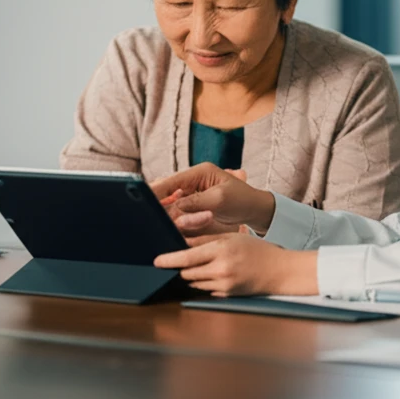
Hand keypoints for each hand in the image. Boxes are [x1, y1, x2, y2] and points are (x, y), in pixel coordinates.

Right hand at [151, 163, 275, 236]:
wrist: (255, 211)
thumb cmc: (243, 199)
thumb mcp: (221, 199)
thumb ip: (197, 202)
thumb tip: (175, 207)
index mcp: (198, 173)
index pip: (170, 181)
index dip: (155, 191)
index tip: (143, 199)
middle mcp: (191, 184)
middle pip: (166, 195)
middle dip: (166, 208)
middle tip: (166, 218)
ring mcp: (191, 198)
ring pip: (172, 209)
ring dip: (181, 218)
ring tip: (204, 219)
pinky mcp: (193, 210)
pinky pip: (180, 217)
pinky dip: (183, 224)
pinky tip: (192, 225)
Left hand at [154, 232, 317, 296]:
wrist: (280, 272)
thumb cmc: (257, 251)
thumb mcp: (231, 237)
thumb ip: (205, 239)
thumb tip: (181, 241)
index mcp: (221, 251)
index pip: (187, 258)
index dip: (168, 260)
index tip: (156, 261)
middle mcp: (220, 270)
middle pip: (186, 273)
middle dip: (180, 267)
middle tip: (178, 260)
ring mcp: (223, 286)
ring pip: (194, 282)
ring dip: (192, 275)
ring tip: (202, 265)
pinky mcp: (226, 296)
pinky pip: (205, 290)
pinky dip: (204, 282)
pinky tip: (214, 274)